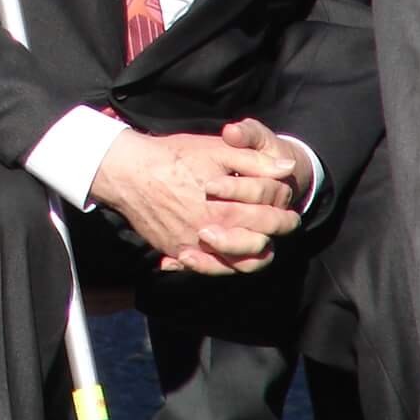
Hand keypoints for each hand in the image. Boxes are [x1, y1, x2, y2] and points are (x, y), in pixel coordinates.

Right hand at [88, 124, 300, 275]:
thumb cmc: (174, 157)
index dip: (285, 218)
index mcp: (229, 209)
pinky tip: (225, 254)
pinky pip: (207, 269)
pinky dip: (220, 266)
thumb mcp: (217, 150)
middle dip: (274, 235)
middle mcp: (214, 234)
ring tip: (259, 243)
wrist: (129, 172)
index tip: (290, 213)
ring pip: (236, 265)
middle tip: (281, 226)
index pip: (270, 221)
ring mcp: (194, 247)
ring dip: (253, 255)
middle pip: (257, 246)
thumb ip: (255, 161)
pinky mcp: (177, 252)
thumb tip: (287, 168)